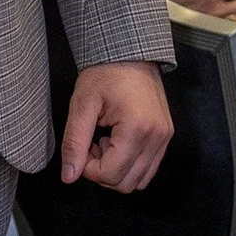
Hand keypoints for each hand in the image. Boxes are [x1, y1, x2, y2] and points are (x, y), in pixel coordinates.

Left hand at [60, 61, 172, 191]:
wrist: (128, 51)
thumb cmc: (104, 72)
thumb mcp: (82, 104)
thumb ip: (74, 142)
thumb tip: (69, 176)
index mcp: (137, 128)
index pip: (111, 174)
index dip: (88, 168)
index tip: (81, 147)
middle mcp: (157, 137)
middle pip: (126, 183)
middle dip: (102, 172)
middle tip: (91, 144)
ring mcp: (165, 138)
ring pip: (140, 180)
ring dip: (117, 170)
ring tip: (105, 141)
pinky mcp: (166, 136)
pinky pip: (149, 168)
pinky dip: (130, 164)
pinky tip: (117, 141)